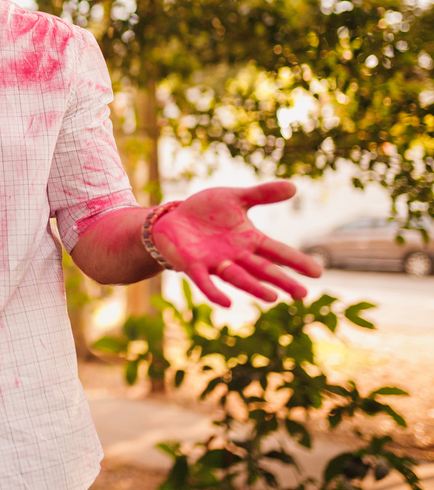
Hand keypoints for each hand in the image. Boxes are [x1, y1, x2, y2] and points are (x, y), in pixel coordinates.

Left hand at [152, 181, 322, 307]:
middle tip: (302, 294)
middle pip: (262, 269)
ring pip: (238, 277)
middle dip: (281, 281)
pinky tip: (226, 303)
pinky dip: (214, 292)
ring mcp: (215, 262)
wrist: (172, 219)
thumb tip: (294, 187)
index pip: (277, 251)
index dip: (295, 261)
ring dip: (254, 287)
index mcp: (249, 239)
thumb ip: (261, 194)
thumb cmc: (206, 211)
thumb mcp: (234, 197)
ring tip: (272, 298)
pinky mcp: (193, 265)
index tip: (317, 272)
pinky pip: (205, 281)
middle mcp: (236, 255)